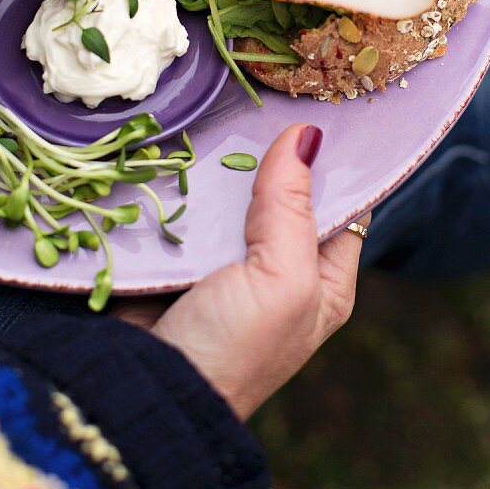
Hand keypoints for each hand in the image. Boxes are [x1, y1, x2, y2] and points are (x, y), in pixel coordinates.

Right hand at [115, 124, 369, 419]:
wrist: (144, 394)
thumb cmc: (233, 347)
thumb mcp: (284, 279)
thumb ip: (293, 206)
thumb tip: (305, 134)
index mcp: (322, 282)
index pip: (345, 207)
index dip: (336, 161)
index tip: (322, 104)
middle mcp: (279, 272)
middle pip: (284, 195)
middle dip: (272, 153)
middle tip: (263, 94)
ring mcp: (224, 264)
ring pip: (232, 196)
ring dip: (224, 164)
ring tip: (220, 106)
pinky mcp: (177, 258)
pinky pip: (186, 207)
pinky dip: (184, 181)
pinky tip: (181, 141)